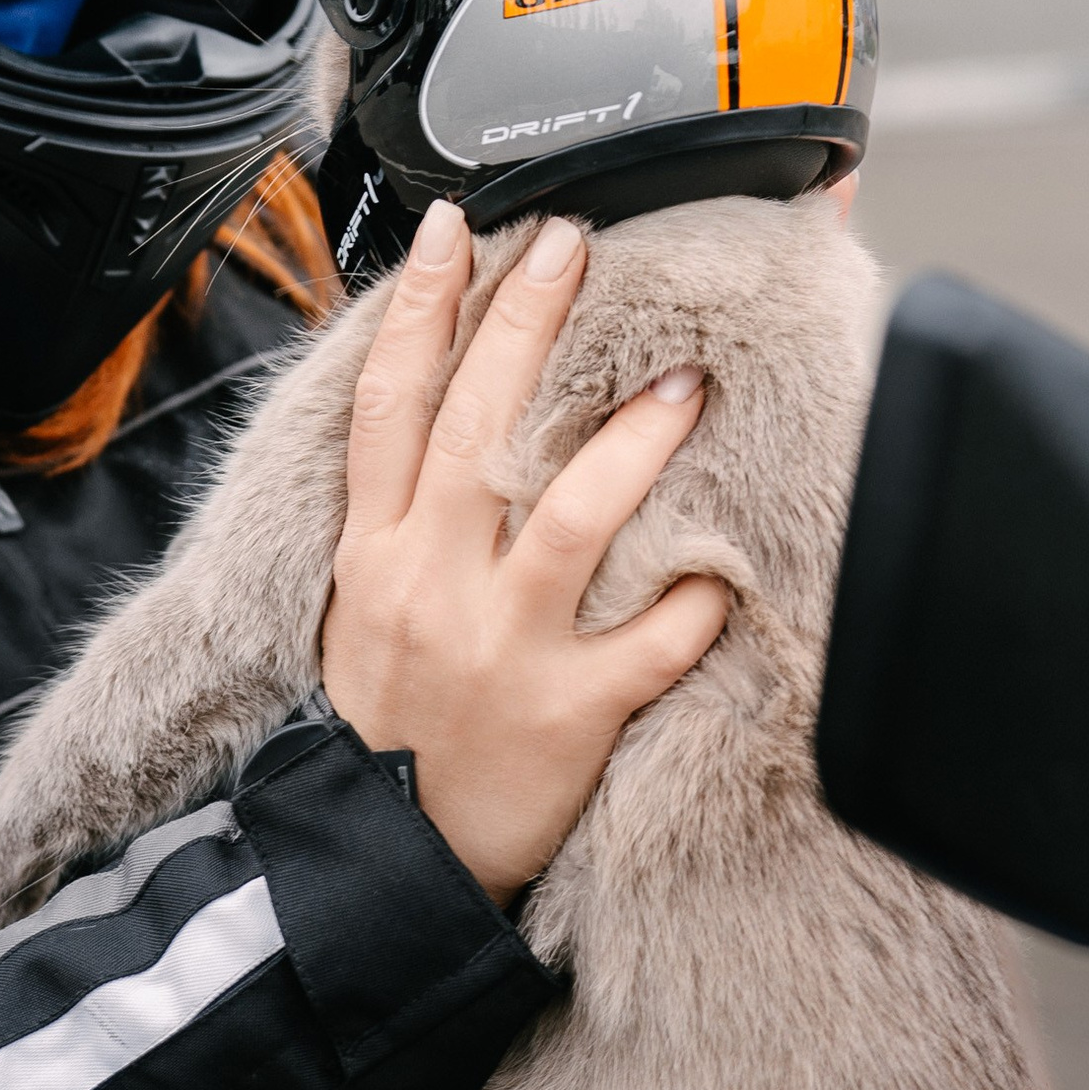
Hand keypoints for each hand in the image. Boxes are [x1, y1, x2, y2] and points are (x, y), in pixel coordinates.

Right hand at [319, 200, 731, 903]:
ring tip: (685, 378)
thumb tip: (454, 420)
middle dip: (525, 322)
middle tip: (574, 242)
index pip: (390, 405)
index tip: (452, 230)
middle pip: (475, 426)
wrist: (382, 859)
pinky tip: (726, 565)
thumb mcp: (363, 607)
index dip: (416, 309)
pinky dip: (690, 604)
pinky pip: (644, 644)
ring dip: (632, 440)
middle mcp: (430, 583)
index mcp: (376, 553)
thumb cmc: (387, 726)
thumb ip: (402, 517)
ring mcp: (498, 647)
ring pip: (570, 517)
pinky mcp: (563, 713)